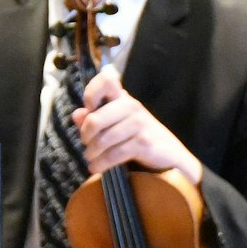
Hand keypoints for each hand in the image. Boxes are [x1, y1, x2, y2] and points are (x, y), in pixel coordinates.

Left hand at [76, 65, 201, 184]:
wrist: (169, 155)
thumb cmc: (137, 137)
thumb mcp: (115, 124)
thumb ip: (94, 118)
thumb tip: (77, 115)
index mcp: (123, 98)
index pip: (106, 80)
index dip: (91, 93)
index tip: (89, 108)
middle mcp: (131, 106)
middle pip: (95, 119)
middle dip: (85, 136)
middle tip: (86, 144)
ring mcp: (139, 123)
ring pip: (103, 140)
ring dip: (92, 153)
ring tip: (91, 159)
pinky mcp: (144, 142)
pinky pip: (114, 154)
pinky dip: (102, 163)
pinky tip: (97, 167)